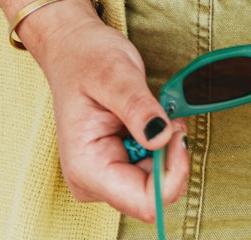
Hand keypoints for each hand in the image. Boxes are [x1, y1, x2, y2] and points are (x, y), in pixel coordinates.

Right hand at [36, 10, 191, 221]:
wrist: (73, 49)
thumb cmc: (86, 57)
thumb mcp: (115, 73)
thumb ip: (137, 107)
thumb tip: (162, 137)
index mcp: (87, 166)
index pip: (143, 201)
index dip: (172, 173)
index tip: (178, 131)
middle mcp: (93, 181)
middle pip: (152, 194)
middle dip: (170, 156)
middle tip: (169, 113)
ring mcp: (103, 176)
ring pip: (155, 183)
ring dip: (165, 148)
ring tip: (156, 111)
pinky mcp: (114, 167)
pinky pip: (150, 169)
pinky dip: (159, 144)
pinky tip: (150, 119)